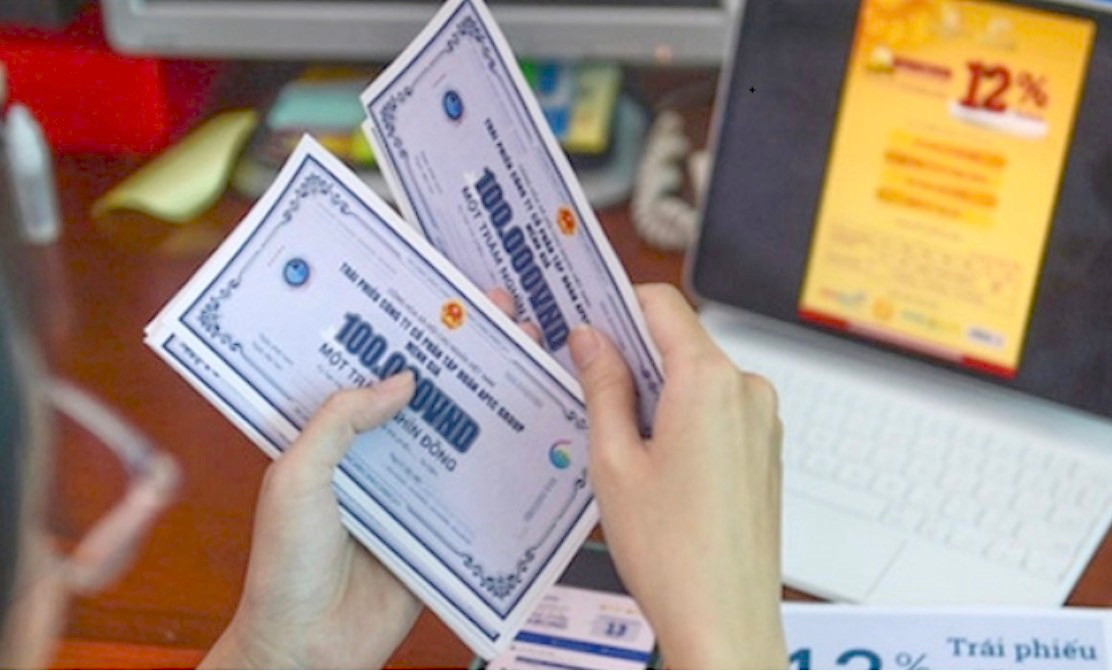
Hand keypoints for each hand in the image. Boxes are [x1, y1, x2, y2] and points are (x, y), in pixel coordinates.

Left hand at [200, 288, 529, 667]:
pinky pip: (477, 493)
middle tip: (510, 314)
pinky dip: (507, 468)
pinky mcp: (442, 532)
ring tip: (534, 358)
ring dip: (493, 403)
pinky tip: (538, 437)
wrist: (306, 651)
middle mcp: (379, 457)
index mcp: (337, 438)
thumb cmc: (284, 565)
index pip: (378, 369)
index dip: (412, 332)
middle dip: (469, 355)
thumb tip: (400, 379)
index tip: (450, 297)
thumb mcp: (296, 479)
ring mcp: (414, 494)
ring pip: (460, 437)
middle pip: (431, 395)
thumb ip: (338, 423)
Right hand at [568, 284, 785, 668]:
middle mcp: (747, 392)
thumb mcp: (613, 461)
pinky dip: (683, 418)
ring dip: (657, 393)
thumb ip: (602, 387)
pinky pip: (718, 410)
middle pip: (680, 342)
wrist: (725, 620)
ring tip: (620, 444)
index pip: (662, 304)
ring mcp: (763, 421)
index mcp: (709, 382)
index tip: (587, 315)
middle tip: (587, 387)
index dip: (618, 303)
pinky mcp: (765, 449)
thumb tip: (591, 340)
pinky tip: (655, 464)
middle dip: (633, 357)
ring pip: (697, 378)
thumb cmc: (673, 553)